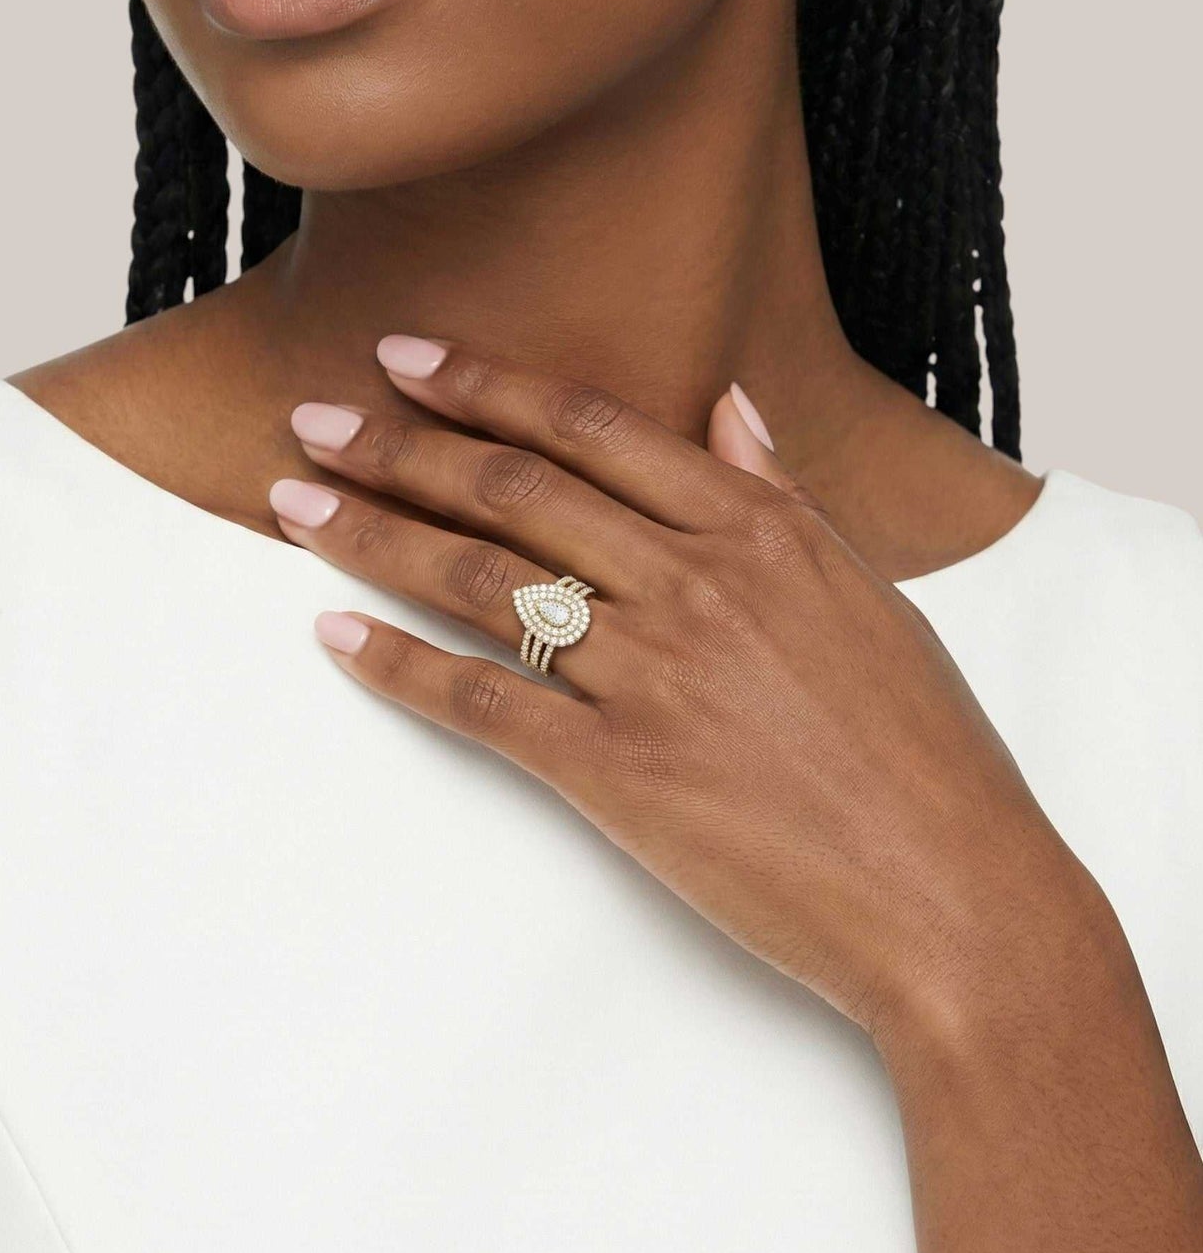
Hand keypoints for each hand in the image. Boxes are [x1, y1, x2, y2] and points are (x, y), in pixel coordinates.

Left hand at [270, 336, 1093, 1048]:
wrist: (957, 896)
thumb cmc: (923, 748)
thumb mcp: (865, 595)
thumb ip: (784, 495)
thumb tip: (732, 408)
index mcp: (757, 528)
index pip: (590, 428)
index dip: (484, 384)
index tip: (407, 356)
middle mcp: (694, 583)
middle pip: (512, 490)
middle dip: (399, 446)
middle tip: (313, 417)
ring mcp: (652, 677)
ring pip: (480, 582)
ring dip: (374, 536)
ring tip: (294, 505)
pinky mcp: (619, 775)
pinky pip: (483, 705)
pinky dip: (398, 668)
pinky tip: (334, 639)